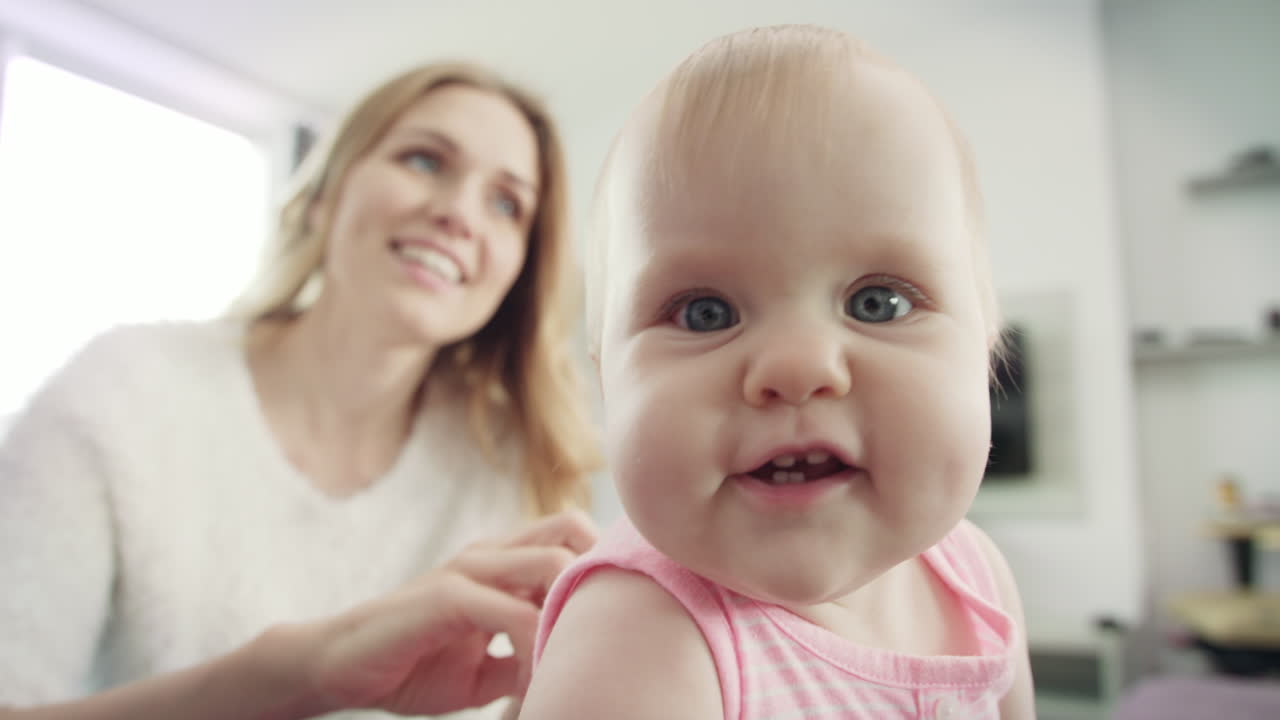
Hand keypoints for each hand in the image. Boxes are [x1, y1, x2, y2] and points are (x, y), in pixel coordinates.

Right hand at [300, 510, 597, 715]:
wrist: (340, 668)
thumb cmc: (414, 664)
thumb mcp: (486, 668)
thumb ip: (526, 659)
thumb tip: (570, 674)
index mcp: (503, 562)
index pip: (573, 537)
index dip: (601, 569)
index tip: (612, 622)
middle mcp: (491, 554)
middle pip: (572, 531)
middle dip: (597, 580)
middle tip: (599, 638)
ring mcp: (468, 569)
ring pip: (550, 563)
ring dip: (570, 615)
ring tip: (568, 662)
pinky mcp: (446, 595)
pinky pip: (512, 613)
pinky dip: (534, 646)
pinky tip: (531, 679)